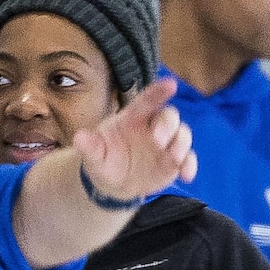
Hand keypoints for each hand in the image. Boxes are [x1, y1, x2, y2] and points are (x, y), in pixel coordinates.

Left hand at [73, 78, 195, 201]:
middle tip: (157, 141)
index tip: (171, 84)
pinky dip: (190, 165)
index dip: (159, 91)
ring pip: (182, 135)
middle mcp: (153, 127)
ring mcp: (166, 144)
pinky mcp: (173, 162)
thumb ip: (89, 147)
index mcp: (133, 118)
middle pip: (169, 116)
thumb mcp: (93, 155)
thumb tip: (79, 138)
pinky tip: (186, 176)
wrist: (112, 184)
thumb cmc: (103, 160)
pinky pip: (187, 159)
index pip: (147, 100)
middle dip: (167, 125)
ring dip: (181, 144)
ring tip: (174, 158)